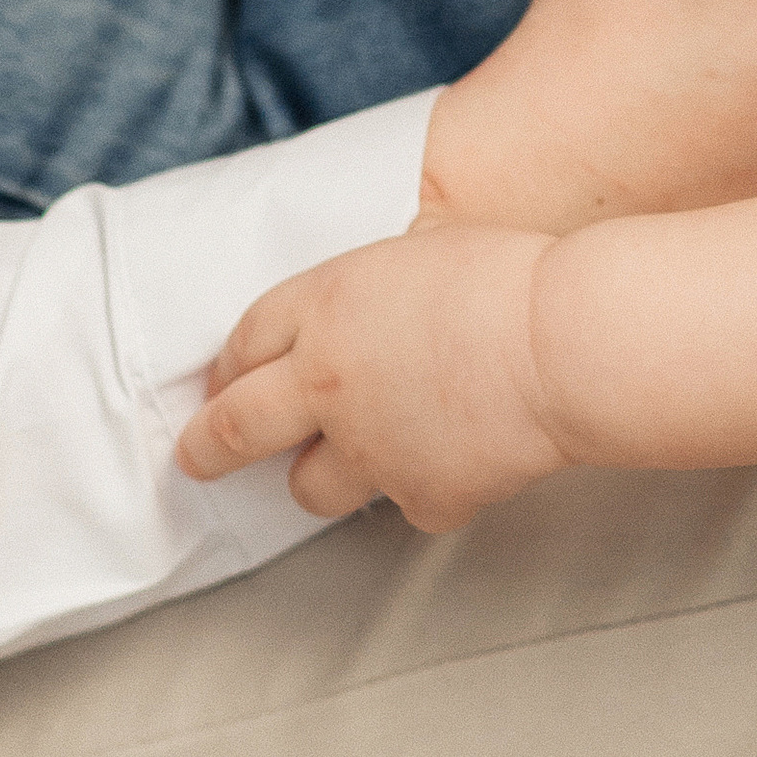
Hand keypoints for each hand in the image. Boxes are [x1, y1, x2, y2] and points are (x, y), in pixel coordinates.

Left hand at [178, 228, 565, 527]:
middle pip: (236, 427)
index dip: (227, 366)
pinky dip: (425, 489)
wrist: (561, 342)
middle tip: (195, 458)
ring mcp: (369, 448)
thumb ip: (369, 295)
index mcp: (325, 306)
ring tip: (355, 458)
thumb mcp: (420, 251)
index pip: (244, 341)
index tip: (218, 383)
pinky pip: (407, 504)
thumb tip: (360, 323)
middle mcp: (327, 383)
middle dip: (208, 447)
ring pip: (309, 488)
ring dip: (322, 473)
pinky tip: (459, 460)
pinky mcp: (420, 495)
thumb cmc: (506, 276)